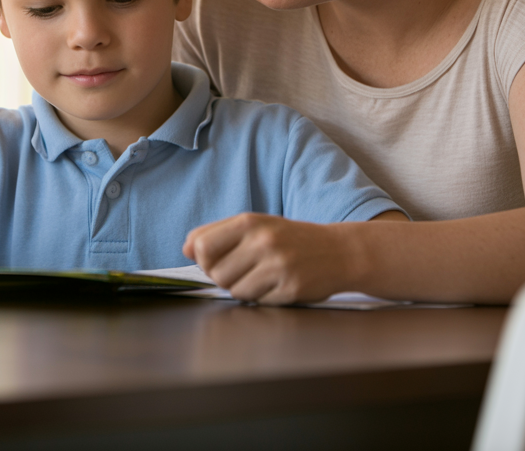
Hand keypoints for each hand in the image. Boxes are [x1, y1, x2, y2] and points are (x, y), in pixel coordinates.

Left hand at [182, 213, 360, 304]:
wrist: (339, 251)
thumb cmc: (291, 239)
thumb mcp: (256, 225)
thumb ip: (218, 233)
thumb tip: (186, 248)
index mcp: (249, 222)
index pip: (202, 246)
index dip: (203, 259)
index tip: (216, 261)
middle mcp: (263, 241)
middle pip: (216, 274)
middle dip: (225, 277)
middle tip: (244, 270)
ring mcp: (278, 266)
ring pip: (235, 291)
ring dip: (243, 289)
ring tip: (262, 277)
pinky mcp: (290, 288)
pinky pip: (258, 302)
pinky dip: (263, 298)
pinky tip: (277, 285)